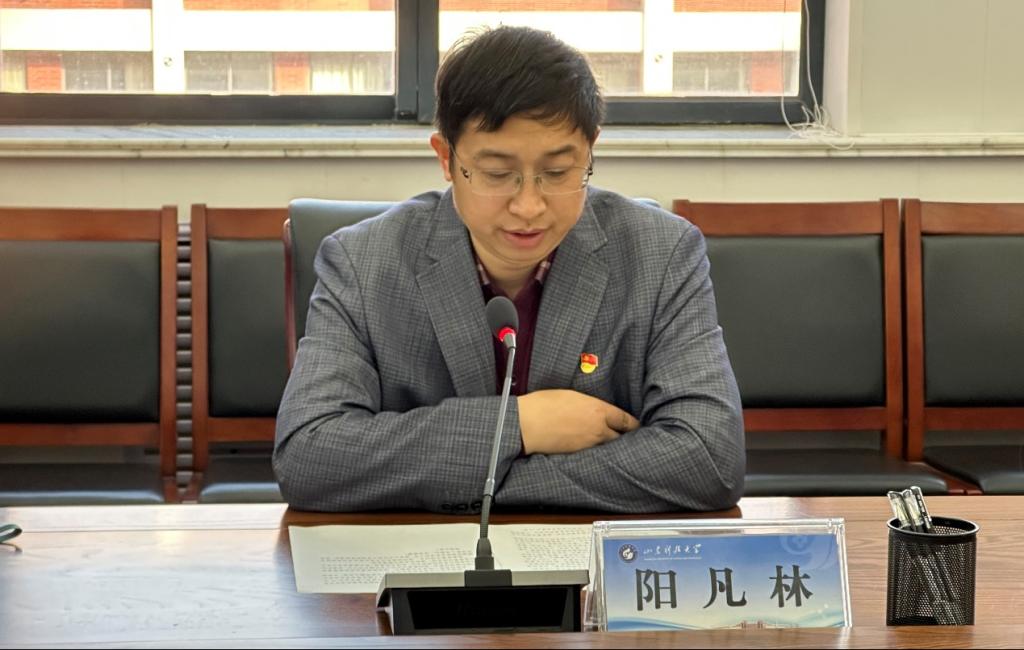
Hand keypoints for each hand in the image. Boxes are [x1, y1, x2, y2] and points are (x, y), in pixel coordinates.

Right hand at [517, 389, 639, 455]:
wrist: (526, 424)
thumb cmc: (544, 404)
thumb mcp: (571, 395)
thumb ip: (589, 404)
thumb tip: (596, 409)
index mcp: (598, 411)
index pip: (625, 420)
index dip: (633, 424)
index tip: (637, 426)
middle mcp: (598, 430)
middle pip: (620, 438)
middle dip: (624, 437)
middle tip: (627, 437)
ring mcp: (588, 445)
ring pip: (607, 448)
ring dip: (609, 446)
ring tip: (611, 445)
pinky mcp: (577, 455)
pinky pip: (593, 454)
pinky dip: (595, 452)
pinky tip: (592, 450)